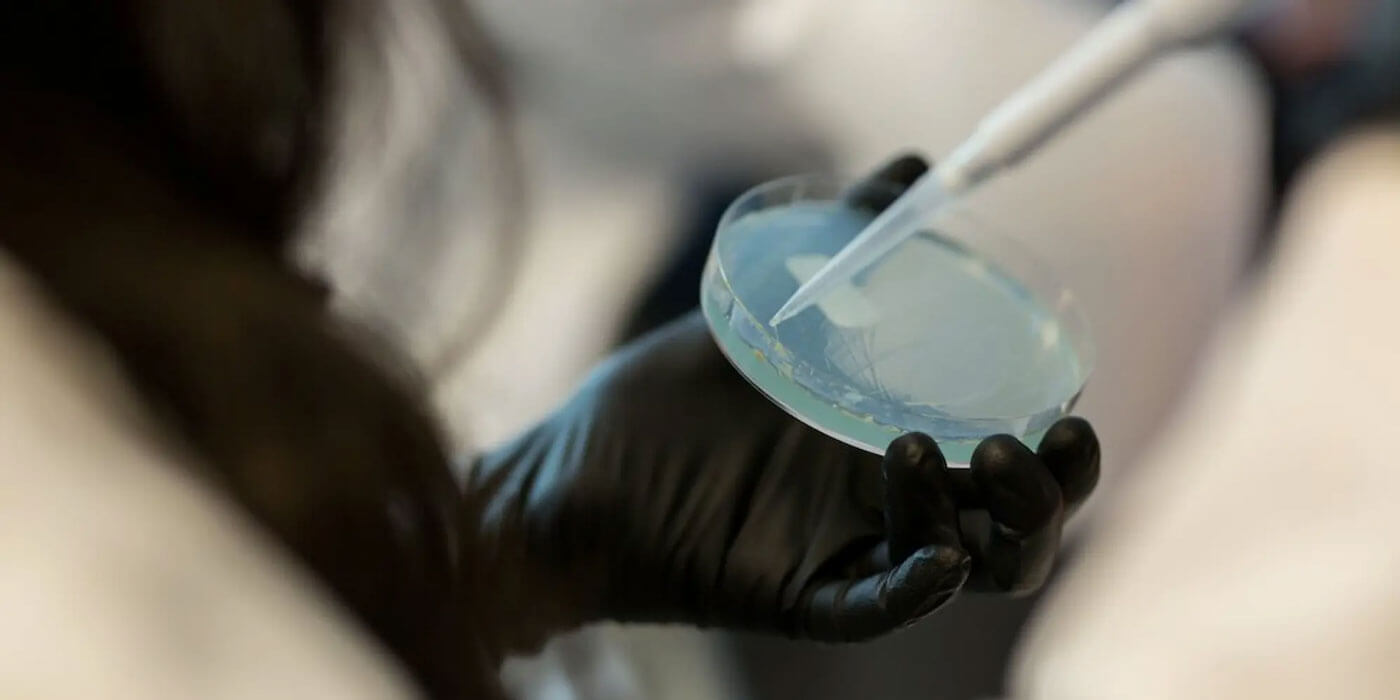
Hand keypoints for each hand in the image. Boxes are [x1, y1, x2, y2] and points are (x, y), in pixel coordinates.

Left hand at [460, 156, 1100, 657]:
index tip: (1066, 387)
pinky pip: (877, 605)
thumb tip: (909, 170)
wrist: (570, 473)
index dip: (1051, 438)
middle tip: (1058, 434)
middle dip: (1053, 488)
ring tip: (947, 448)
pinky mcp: (798, 593)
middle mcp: (881, 504)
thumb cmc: (663, 404)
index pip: (1000, 457)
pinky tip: (939, 551)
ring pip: (967, 566)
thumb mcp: (757, 312)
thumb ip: (837, 248)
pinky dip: (918, 585)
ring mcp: (844, 550)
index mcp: (887, 445)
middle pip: (1010, 523)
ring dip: (993, 521)